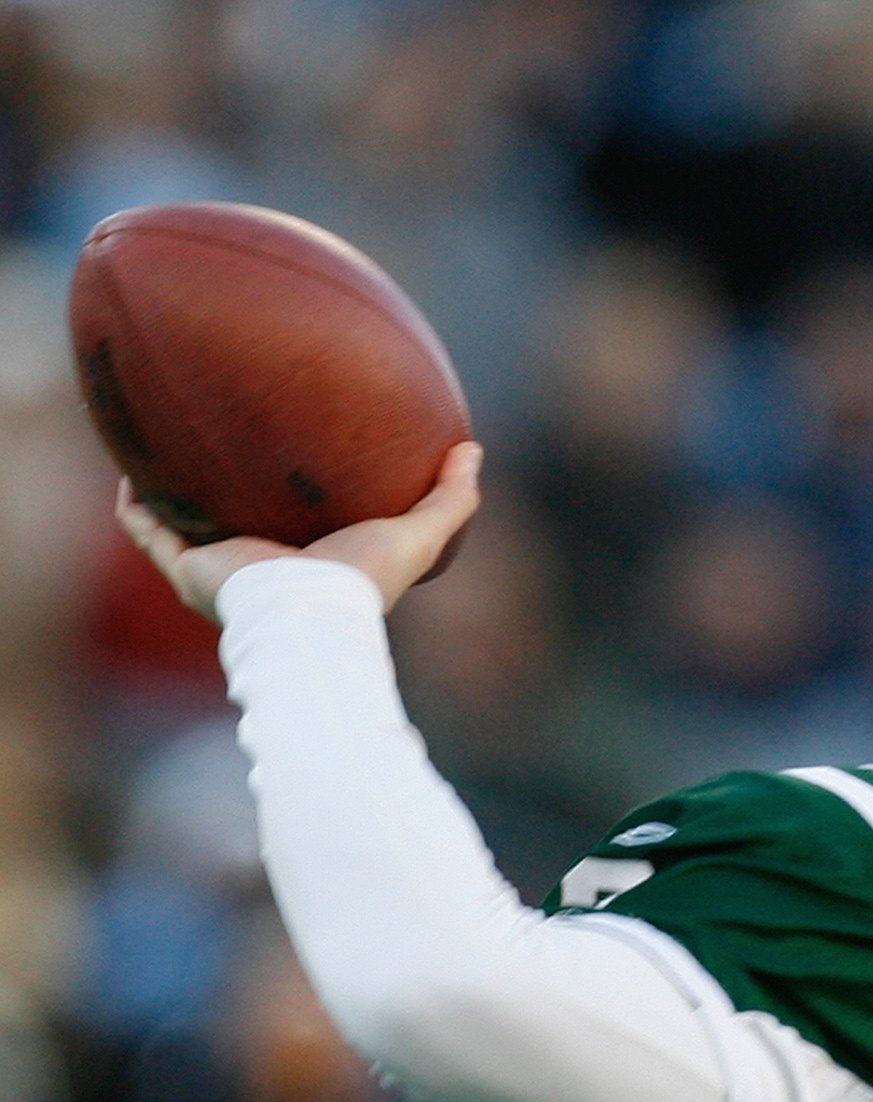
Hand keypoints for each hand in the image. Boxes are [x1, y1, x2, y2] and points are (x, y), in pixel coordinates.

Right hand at [114, 439, 483, 622]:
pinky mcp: (190, 569)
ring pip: (184, 528)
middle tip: (218, 445)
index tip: (288, 458)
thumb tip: (472, 449)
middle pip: (236, 527)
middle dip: (224, 492)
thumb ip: (450, 498)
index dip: (289, 499)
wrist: (310, 613)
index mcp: (308, 566)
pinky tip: (128, 467)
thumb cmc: (362, 580)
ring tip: (160, 450)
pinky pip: (148, 530)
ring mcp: (221, 571)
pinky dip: (135, 503)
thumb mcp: (417, 534)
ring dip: (170, 494)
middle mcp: (260, 569)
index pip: (296, 530)